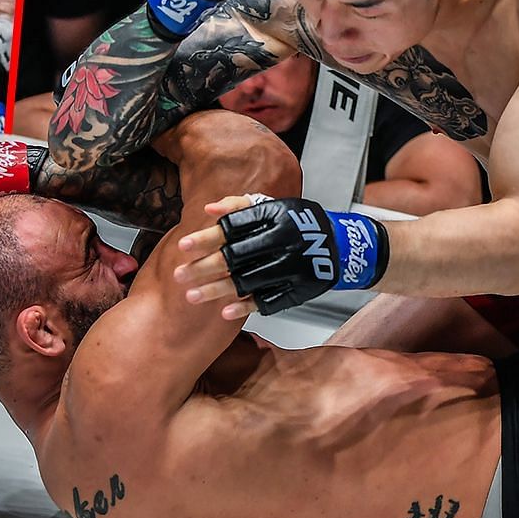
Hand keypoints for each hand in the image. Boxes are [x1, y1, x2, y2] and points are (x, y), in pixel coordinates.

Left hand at [176, 196, 388, 316]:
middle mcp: (281, 241)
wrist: (339, 245)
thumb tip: (208, 209)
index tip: (183, 246)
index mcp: (273, 216)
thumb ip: (239, 205)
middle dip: (204, 267)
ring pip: (247, 281)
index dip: (206, 237)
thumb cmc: (298, 223)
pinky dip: (246, 307)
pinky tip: (224, 312)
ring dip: (217, 290)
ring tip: (191, 296)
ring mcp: (291, 267)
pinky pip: (269, 301)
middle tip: (179, 275)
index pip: (233, 227)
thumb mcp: (273, 205)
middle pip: (236, 256)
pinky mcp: (298, 289)